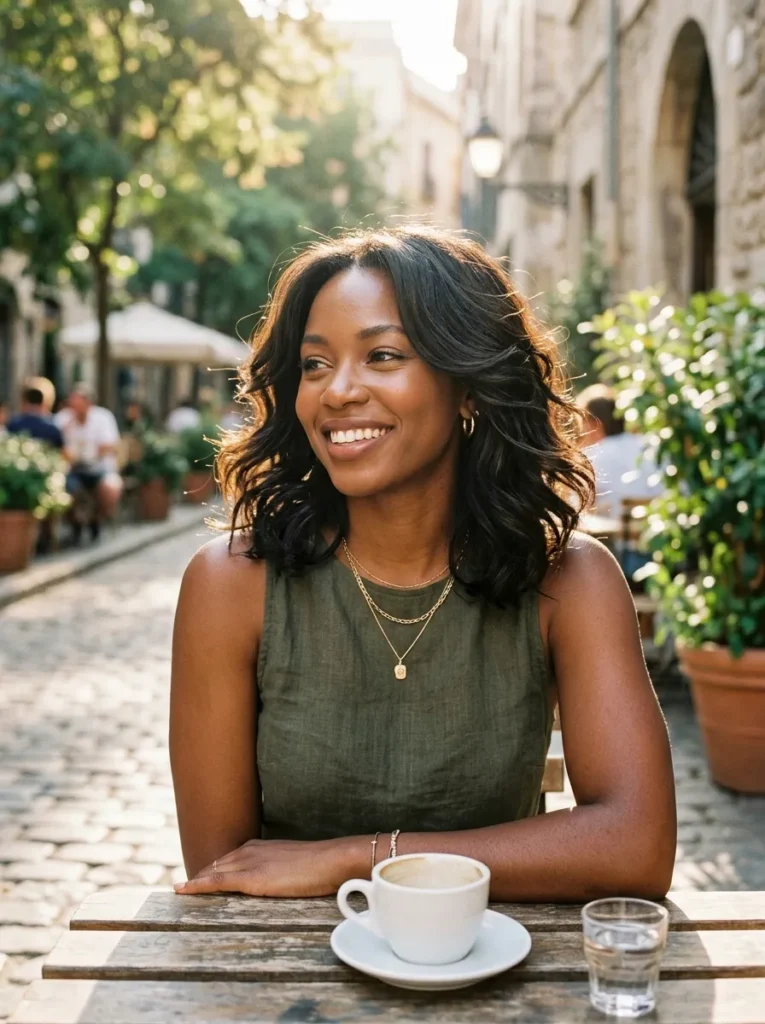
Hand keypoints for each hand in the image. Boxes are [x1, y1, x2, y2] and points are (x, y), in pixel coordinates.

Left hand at [173, 837, 360, 897]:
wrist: (330, 860)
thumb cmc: (319, 865)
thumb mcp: (292, 864)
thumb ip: (278, 869)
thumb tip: (275, 879)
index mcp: (259, 846)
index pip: (227, 859)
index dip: (211, 869)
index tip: (199, 877)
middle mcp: (249, 850)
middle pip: (216, 864)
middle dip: (199, 875)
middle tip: (182, 887)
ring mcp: (248, 863)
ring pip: (212, 871)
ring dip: (194, 881)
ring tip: (178, 890)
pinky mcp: (250, 878)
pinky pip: (216, 881)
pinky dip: (197, 885)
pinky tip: (182, 890)